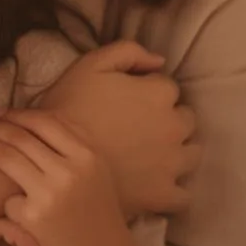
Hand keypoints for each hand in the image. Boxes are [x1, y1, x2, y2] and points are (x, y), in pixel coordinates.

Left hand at [0, 111, 132, 245]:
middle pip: (20, 136)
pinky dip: (6, 205)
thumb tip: (33, 115)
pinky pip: (9, 201)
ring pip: (5, 157)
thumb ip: (72, 141)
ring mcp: (52, 193)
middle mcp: (71, 170)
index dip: (16, 114)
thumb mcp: (96, 170)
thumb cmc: (96, 211)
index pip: (43, 121)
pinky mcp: (36, 218)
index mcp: (87, 155)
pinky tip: (7, 213)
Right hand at [40, 41, 199, 216]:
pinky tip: (154, 182)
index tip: (128, 101)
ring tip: (150, 154)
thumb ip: (128, 51)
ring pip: (191, 153)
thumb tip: (159, 60)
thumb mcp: (91, 63)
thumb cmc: (70, 106)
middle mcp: (174, 127)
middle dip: (168, 119)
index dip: (148, 91)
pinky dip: (173, 187)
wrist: (54, 157)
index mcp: (159, 93)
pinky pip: (183, 193)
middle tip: (139, 127)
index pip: (167, 87)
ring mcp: (172, 163)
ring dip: (177, 150)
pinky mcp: (164, 194)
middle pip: (185, 119)